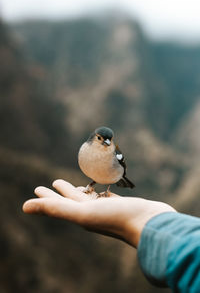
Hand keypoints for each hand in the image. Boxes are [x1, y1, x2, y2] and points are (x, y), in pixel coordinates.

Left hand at [23, 180, 175, 246]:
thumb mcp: (83, 213)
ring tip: (78, 185)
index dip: (47, 196)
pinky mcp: (121, 206)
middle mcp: (92, 213)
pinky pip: (105, 197)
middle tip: (54, 182)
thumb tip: (23, 207)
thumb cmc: (118, 219)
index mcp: (80, 215)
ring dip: (81, 191)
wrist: (151, 225)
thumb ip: (56, 209)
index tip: (38, 188)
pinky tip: (102, 190)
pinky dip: (100, 192)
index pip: (59, 204)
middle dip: (62, 192)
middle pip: (72, 200)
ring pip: (89, 198)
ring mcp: (107, 209)